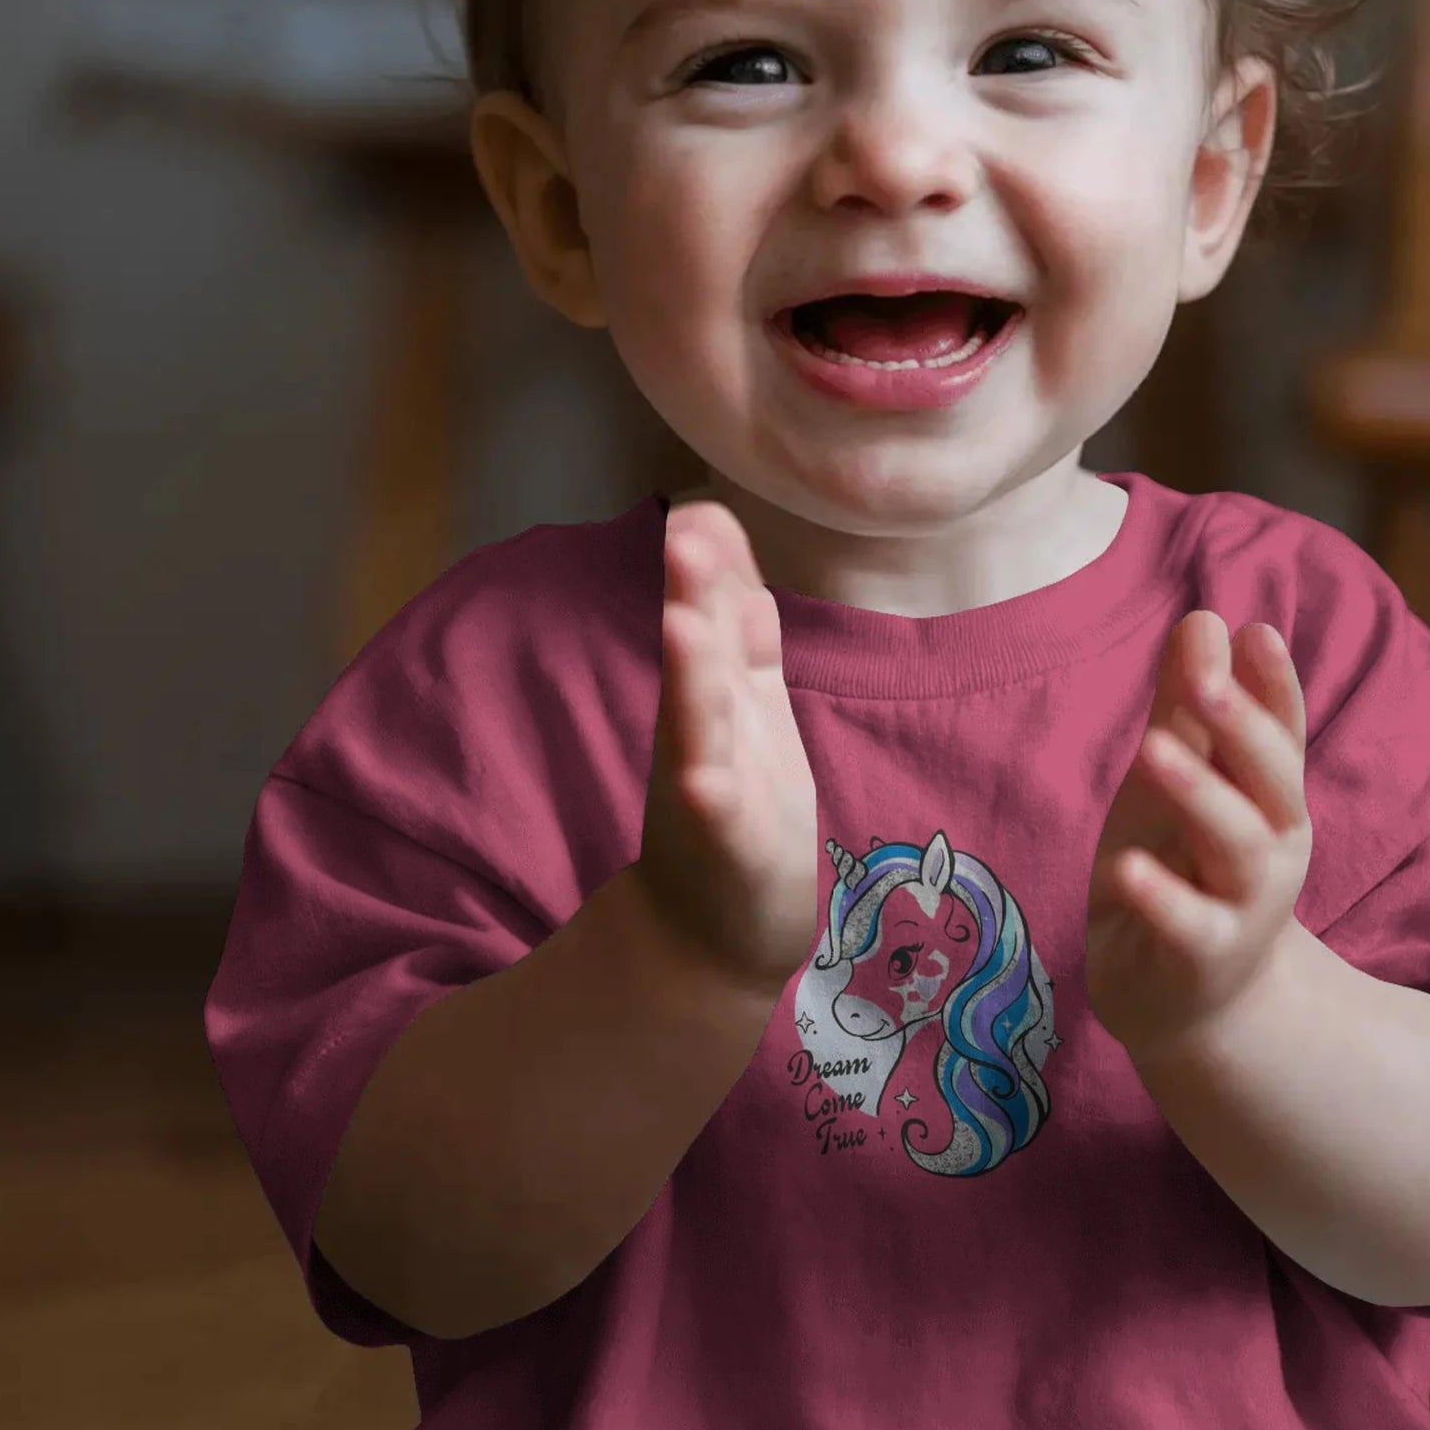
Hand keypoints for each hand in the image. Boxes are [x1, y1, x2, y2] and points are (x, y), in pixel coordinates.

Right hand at [633, 498, 820, 999]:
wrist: (716, 930)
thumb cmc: (737, 803)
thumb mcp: (745, 700)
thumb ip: (736, 622)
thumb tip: (716, 527)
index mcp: (721, 689)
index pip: (720, 612)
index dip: (714, 561)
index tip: (703, 499)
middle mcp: (703, 727)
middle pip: (699, 652)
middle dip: (693, 592)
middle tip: (685, 525)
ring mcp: (706, 785)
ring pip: (698, 722)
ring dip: (692, 673)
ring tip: (687, 621)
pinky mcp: (722, 844)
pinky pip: (713, 813)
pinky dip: (707, 790)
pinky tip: (702, 776)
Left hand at [1087, 611, 1311, 1060]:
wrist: (1192, 1003)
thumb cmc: (1185, 869)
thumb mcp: (1179, 779)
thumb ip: (1187, 707)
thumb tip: (1205, 617)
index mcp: (1269, 796)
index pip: (1280, 731)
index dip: (1273, 684)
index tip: (1256, 630)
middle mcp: (1274, 847)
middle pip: (1271, 780)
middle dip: (1243, 727)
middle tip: (1204, 678)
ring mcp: (1245, 905)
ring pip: (1237, 845)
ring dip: (1200, 796)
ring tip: (1153, 751)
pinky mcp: (1204, 958)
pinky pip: (1188, 926)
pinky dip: (1162, 897)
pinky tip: (1127, 867)